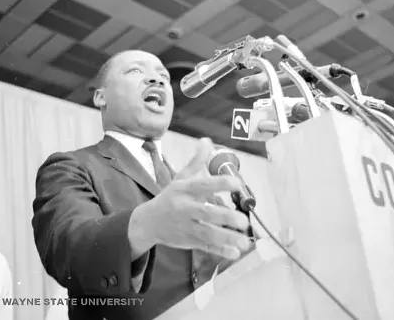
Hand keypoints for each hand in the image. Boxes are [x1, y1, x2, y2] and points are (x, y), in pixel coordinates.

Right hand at [131, 138, 251, 259]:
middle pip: (206, 213)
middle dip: (226, 218)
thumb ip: (196, 161)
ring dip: (227, 238)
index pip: (203, 185)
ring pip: (208, 233)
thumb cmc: (169, 197)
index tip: (237, 183)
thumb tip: (207, 141)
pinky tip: (235, 253)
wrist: (148, 223)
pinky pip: (206, 246)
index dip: (220, 183)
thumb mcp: (180, 178)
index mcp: (185, 190)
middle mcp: (186, 208)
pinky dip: (220, 251)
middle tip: (244, 221)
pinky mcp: (189, 241)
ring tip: (244, 242)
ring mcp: (187, 226)